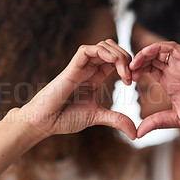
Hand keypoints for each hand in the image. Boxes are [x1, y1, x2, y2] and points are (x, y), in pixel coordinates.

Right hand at [16, 39, 136, 139]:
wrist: (44, 122)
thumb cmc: (65, 118)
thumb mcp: (97, 117)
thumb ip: (116, 121)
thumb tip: (135, 134)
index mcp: (95, 77)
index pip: (115, 60)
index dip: (127, 65)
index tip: (132, 82)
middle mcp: (88, 69)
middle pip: (111, 49)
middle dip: (126, 57)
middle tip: (131, 75)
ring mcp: (80, 67)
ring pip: (102, 46)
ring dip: (117, 54)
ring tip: (124, 71)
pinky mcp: (71, 69)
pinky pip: (86, 51)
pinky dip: (101, 51)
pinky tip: (113, 61)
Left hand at [130, 41, 179, 137]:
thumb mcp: (176, 119)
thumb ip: (157, 122)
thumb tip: (137, 133)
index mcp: (169, 83)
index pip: (148, 70)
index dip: (135, 71)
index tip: (126, 80)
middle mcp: (174, 71)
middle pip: (150, 58)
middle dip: (136, 62)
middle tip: (126, 72)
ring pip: (158, 50)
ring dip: (143, 54)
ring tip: (133, 64)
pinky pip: (171, 47)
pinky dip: (156, 48)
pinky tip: (145, 56)